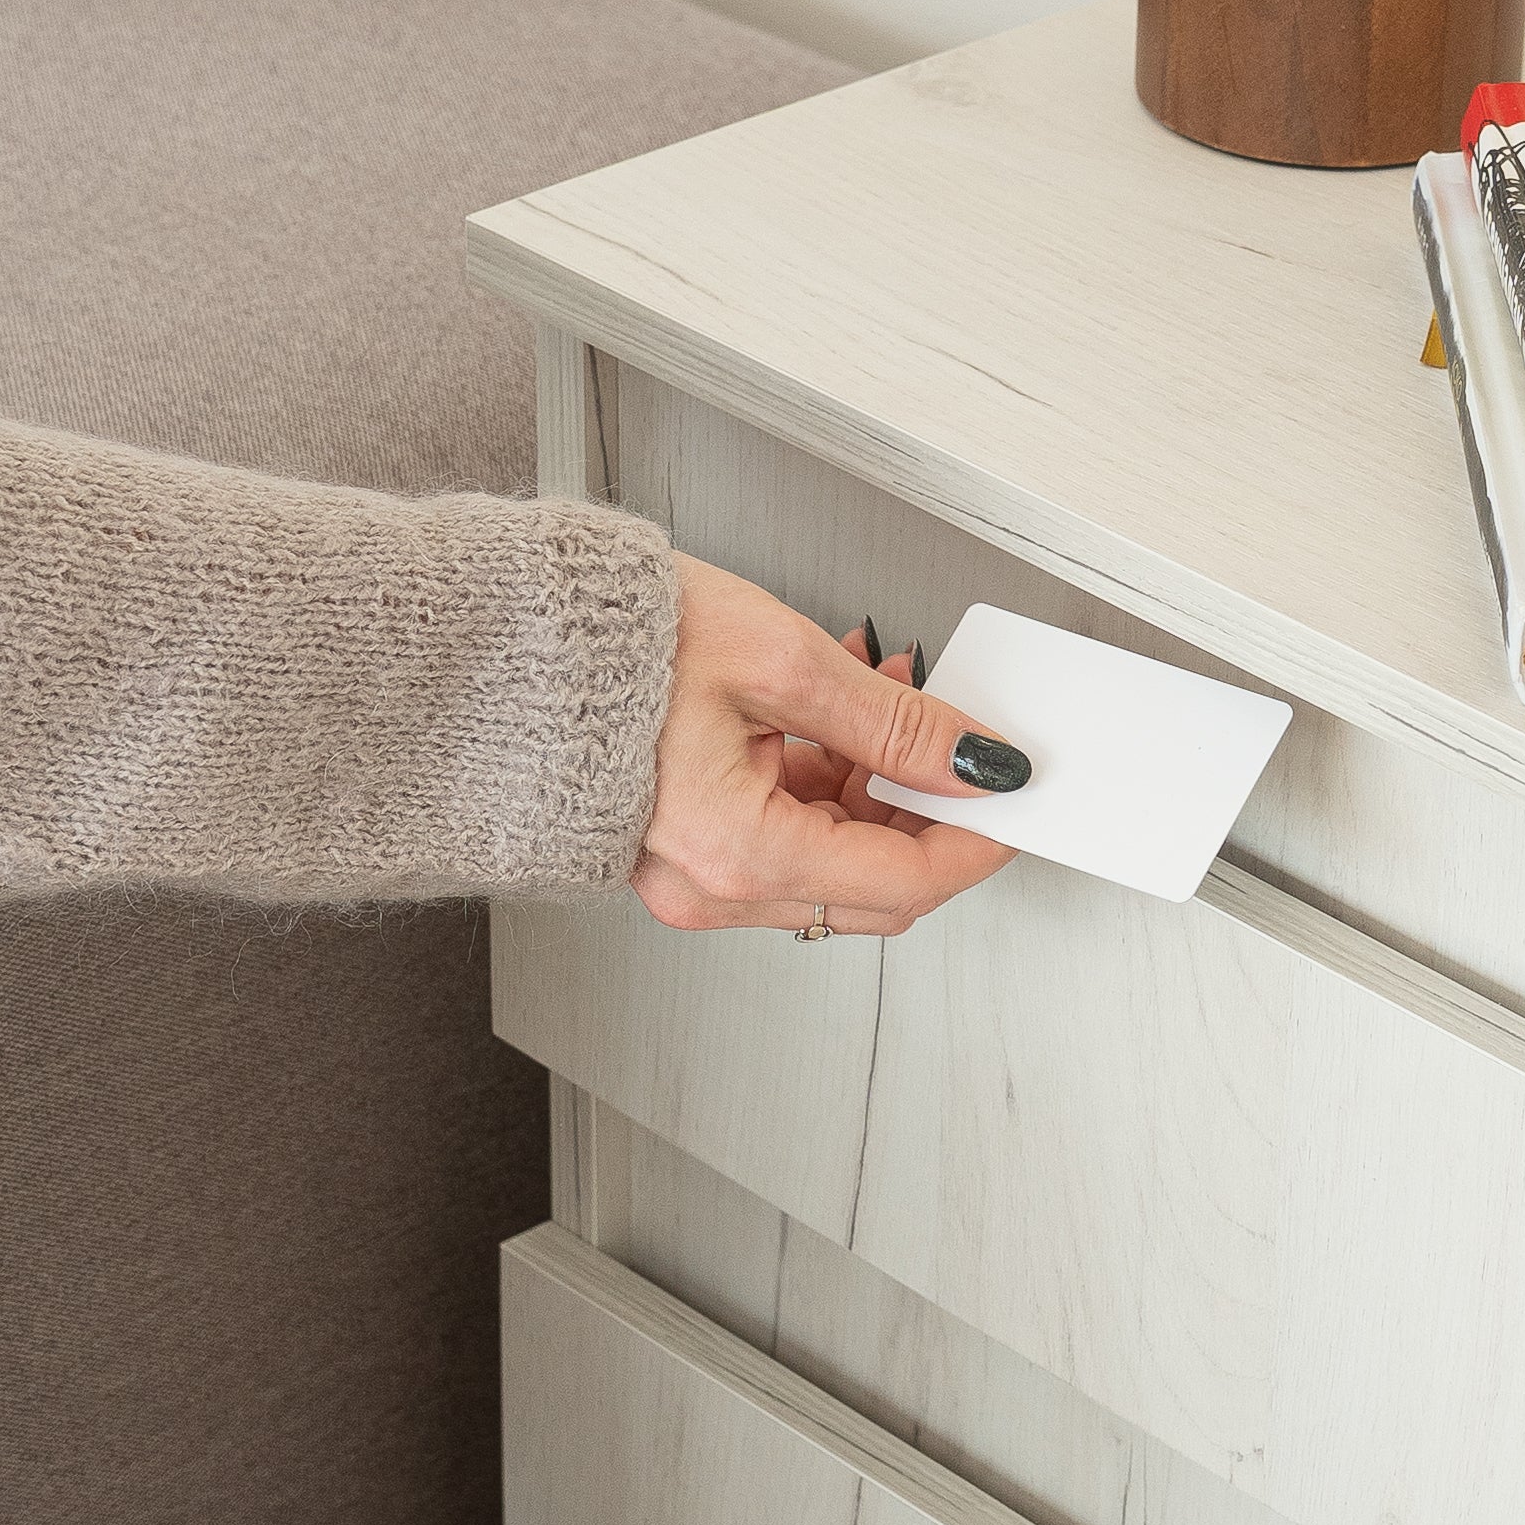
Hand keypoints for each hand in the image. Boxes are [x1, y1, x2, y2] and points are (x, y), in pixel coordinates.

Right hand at [631, 561, 1023, 939]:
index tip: (1014, 801)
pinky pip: (784, 836)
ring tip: (898, 697)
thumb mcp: (781, 664)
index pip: (903, 883)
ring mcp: (692, 875)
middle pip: (871, 886)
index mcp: (736, 853)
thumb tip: (975, 761)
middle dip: (932, 815)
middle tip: (969, 748)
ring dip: (881, 788)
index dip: (976, 842)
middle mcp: (711, 885)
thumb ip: (894, 724)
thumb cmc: (609, 645)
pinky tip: (843, 718)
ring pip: (832, 861)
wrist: (509, 638)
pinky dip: (828, 784)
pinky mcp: (682, 847)